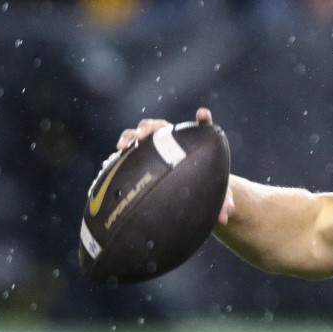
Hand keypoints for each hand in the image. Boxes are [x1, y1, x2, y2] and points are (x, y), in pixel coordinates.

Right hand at [116, 107, 234, 224]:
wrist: (187, 189)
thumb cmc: (203, 186)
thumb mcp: (215, 194)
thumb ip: (223, 202)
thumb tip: (225, 217)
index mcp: (192, 142)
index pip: (201, 127)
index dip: (203, 120)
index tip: (203, 114)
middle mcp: (170, 140)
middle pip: (159, 126)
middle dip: (149, 127)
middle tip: (143, 134)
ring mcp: (151, 148)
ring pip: (137, 137)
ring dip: (128, 138)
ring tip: (121, 147)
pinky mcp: (138, 159)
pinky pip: (126, 156)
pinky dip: (117, 159)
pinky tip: (107, 167)